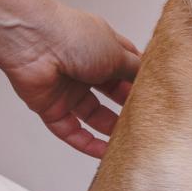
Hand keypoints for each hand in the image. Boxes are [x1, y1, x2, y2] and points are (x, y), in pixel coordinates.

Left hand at [0, 3, 140, 157]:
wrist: (32, 40)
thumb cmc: (74, 36)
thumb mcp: (118, 53)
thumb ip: (136, 70)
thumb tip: (152, 80)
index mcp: (103, 50)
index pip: (127, 69)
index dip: (141, 82)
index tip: (159, 97)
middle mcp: (85, 69)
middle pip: (112, 94)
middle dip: (129, 108)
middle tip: (149, 122)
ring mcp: (68, 88)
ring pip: (93, 115)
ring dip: (111, 129)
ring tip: (132, 140)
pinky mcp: (50, 106)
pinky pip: (70, 130)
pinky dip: (86, 143)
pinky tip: (103, 153)